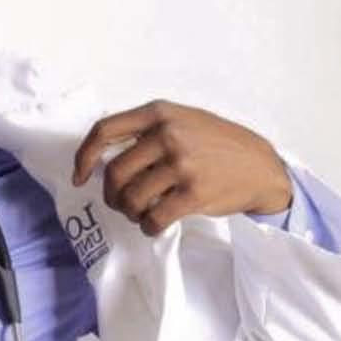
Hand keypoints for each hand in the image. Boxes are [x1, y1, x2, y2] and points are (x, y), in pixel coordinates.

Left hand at [70, 99, 291, 236]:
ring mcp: (182, 163)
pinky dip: (148, 226)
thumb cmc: (215, 145)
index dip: (84, 156)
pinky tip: (155, 223)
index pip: (104, 130)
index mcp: (159, 113)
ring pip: (131, 199)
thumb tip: (101, 158)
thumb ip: (146, 131)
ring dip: (130, 213)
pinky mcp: (193, 193)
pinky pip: (152, 218)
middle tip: (121, 203)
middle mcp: (168, 134)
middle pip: (114, 173)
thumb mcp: (182, 121)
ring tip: (142, 212)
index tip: (80, 176)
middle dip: (111, 195)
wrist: (260, 166)